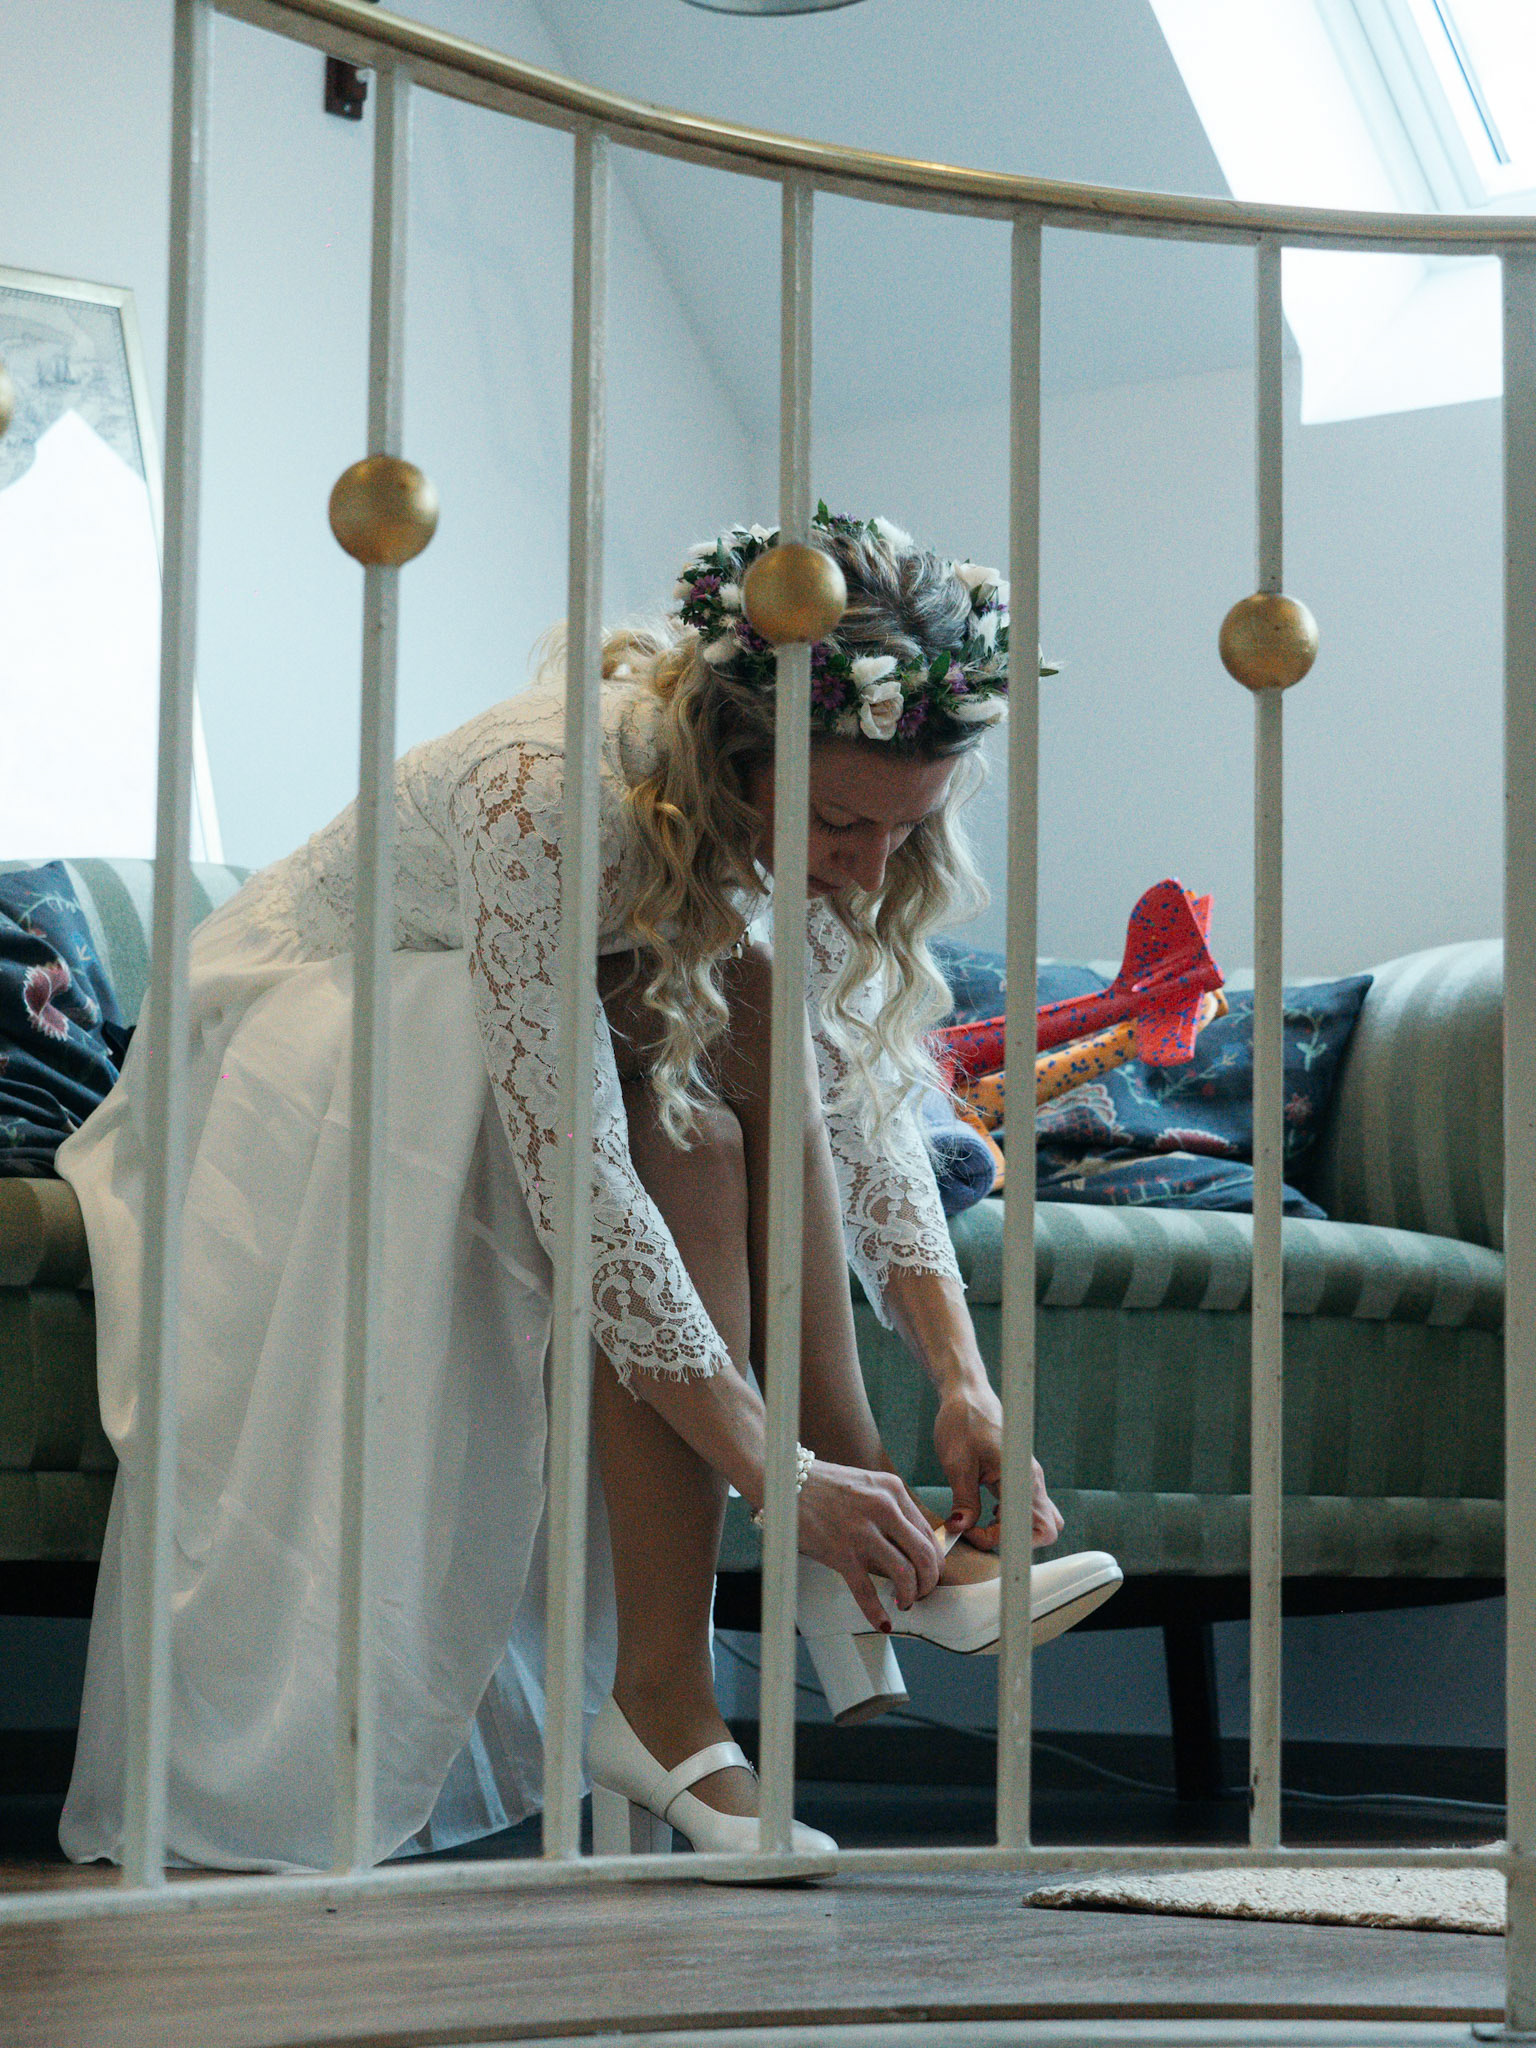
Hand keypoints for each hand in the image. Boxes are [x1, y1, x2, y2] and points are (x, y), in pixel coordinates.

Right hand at [796, 1460, 943, 1632]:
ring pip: (905, 1574)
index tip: (928, 1573)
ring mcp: (862, 1531)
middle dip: (928, 1582)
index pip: (928, 1533)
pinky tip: (883, 1622)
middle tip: (922, 1593)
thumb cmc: (825, 1485)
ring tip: (903, 1602)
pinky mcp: (840, 1552)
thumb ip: (890, 1509)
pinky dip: (877, 1612)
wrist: (786, 1479)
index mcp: (893, 1490)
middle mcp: (883, 1508)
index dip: (933, 1560)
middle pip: (924, 1555)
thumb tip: (910, 1546)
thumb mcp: (867, 1485)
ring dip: (910, 1596)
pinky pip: (866, 1591)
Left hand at [932, 1383, 1062, 1551]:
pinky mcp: (1019, 1478)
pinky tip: (984, 1510)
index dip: (1006, 1539)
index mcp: (1021, 1476)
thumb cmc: (962, 1420)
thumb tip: (961, 1528)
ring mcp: (1027, 1479)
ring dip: (1010, 1529)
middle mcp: (1031, 1480)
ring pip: (1037, 1519)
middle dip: (1015, 1539)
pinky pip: (1025, 1508)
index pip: (1038, 1528)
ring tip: (977, 1520)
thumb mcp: (957, 1462)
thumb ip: (964, 1499)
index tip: (974, 1529)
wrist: (966, 1393)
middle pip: (1046, 1528)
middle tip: (979, 1530)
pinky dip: (1008, 1518)